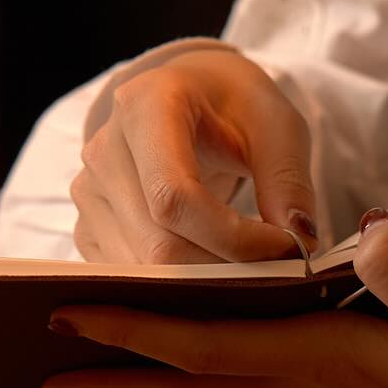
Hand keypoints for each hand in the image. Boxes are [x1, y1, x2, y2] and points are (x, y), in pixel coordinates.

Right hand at [72, 48, 317, 265]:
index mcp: (145, 107)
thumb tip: (299, 239)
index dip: (233, 237)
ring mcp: (87, 193)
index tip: (286, 249)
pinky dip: (176, 292)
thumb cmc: (235, 105)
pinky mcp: (87, 227)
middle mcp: (102, 150)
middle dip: (226, 270)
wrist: (190, 95)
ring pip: (143, 270)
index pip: (174, 196)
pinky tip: (216, 274)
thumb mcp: (277, 124)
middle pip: (157, 244)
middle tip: (279, 271)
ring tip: (251, 271)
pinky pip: (129, 279)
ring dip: (204, 285)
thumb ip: (288, 179)